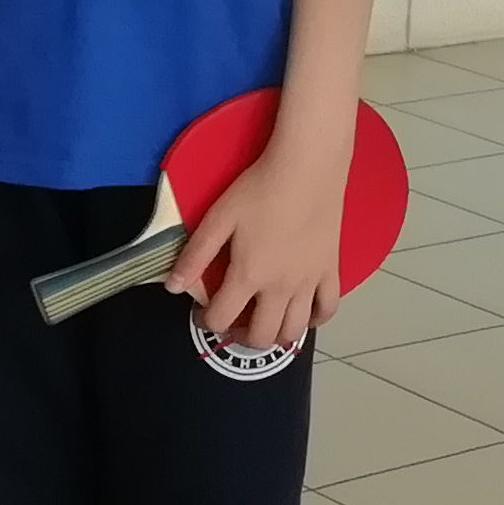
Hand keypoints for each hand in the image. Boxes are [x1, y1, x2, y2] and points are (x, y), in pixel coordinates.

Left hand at [169, 138, 349, 352]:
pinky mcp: (331, 271)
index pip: (221, 319)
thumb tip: (173, 287)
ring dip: (274, 336)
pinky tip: (301, 312)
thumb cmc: (259, 189)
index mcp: (248, 275)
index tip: (203, 311)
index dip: (206, 321)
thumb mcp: (218, 218)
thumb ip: (194, 256)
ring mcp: (309, 283)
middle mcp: (280, 288)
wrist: (307, 168)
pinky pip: (327, 310)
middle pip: (260, 336)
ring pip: (293, 332)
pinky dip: (313, 320)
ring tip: (263, 320)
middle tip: (232, 319)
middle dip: (239, 336)